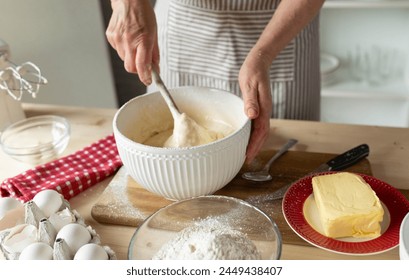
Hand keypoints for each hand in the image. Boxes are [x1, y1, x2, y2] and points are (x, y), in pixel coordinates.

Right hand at [106, 0, 158, 84]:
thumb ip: (154, 53)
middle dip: (137, 70)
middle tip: (143, 65)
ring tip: (135, 44)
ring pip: (124, 60)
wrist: (128, 0)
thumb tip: (155, 68)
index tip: (149, 80)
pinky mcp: (111, 37)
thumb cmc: (143, 15)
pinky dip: (124, 50)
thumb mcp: (154, 33)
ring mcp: (117, 39)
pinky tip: (127, 39)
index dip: (145, 76)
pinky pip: (118, 51)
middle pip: (131, 68)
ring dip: (131, 58)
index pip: (142, 66)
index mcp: (142, 40)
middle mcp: (128, 41)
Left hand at [239, 48, 272, 163]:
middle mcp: (265, 111)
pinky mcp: (258, 107)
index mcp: (264, 109)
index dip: (254, 145)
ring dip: (254, 143)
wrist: (258, 62)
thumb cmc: (253, 72)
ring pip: (260, 131)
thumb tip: (252, 116)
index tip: (247, 155)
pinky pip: (257, 125)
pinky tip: (246, 137)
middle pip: (262, 135)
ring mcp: (262, 110)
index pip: (260, 132)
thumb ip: (251, 101)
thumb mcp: (250, 85)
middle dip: (255, 148)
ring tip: (246, 153)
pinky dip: (252, 134)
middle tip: (246, 160)